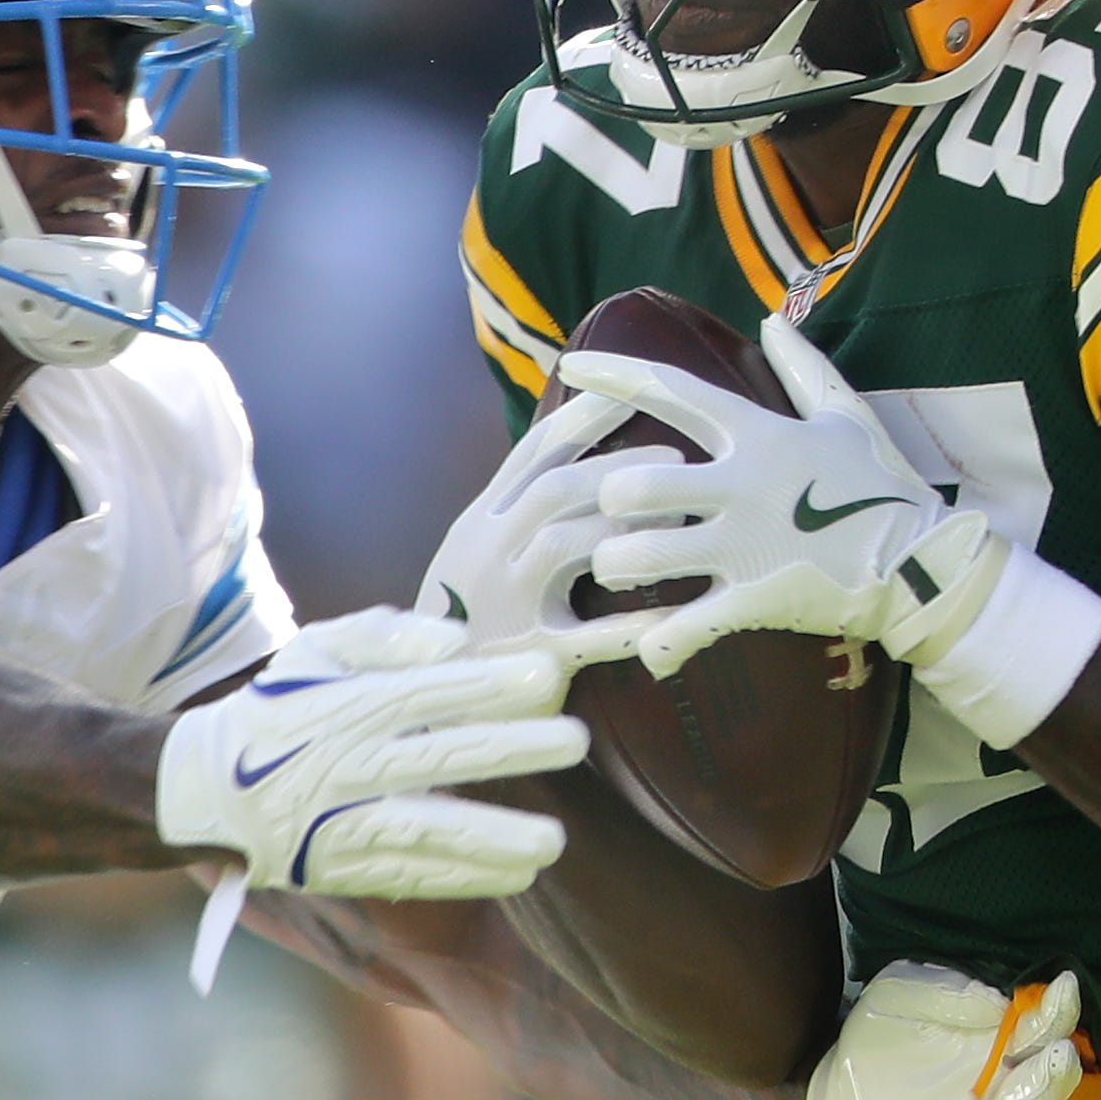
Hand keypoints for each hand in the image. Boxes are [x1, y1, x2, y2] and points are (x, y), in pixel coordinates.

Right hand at [157, 607, 588, 898]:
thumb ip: (388, 635)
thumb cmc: (281, 706)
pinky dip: (463, 878)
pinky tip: (517, 874)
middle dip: (512, 750)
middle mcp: (347, 765)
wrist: (205, 791)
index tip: (548, 675)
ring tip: (554, 842)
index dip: (487, 683)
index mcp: (347, 706)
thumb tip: (459, 640)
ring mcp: (343, 824)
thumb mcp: (318, 649)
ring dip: (493, 838)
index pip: (426, 692)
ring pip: (427, 832)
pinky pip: (410, 877)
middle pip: (439, 757)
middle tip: (576, 741)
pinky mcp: (343, 869)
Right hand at [415, 389, 676, 672]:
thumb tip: (581, 466)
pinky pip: (587, 636)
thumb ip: (518, 516)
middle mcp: (484, 555)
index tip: (626, 391)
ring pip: (561, 546)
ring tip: (678, 519)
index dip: (580, 419)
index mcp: (477, 525)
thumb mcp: (478, 559)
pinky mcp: (527, 659)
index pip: (532, 456)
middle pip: (554, 491)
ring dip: (624, 526)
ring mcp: (503, 607)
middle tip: (676, 456)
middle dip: (618, 468)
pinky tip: (673, 613)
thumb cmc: (467, 628)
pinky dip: (631, 624)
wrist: (422, 708)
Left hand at [562, 316, 1100, 748]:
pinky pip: (684, 627)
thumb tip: (771, 319)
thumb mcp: (847, 416)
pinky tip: (651, 650)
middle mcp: (742, 487)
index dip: (615, 376)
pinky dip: (658, 644)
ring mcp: (745, 546)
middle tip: (604, 512)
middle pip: (635, 486)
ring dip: (615, 565)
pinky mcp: (755, 600)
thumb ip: (803, 367)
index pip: (673, 393)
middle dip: (604, 500)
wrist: (923, 563)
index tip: (568, 366)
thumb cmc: (881, 486)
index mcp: (759, 435)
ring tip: (615, 570)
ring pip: (641, 556)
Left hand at [807, 964, 1082, 1099]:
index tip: (1064, 988)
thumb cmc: (879, 1032)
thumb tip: (999, 1003)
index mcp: (996, 1049)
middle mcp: (998, 1098)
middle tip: (1058, 1058)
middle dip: (1057, 1076)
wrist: (828, 1085)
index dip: (1059, 1012)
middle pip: (1046, 1091)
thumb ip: (951, 994)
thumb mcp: (903, 993)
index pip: (1043, 1031)